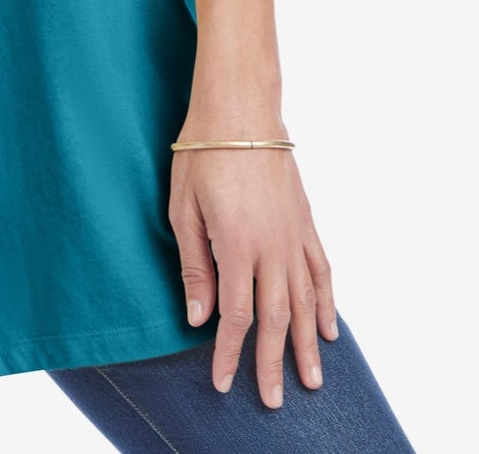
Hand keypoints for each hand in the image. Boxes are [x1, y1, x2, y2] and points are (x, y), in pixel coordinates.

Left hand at [168, 133, 337, 407]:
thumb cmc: (201, 155)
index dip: (229, 352)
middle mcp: (271, 247)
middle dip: (272, 363)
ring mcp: (294, 235)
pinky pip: (321, 271)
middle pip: (276, 319)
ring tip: (310, 381)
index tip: (223, 381)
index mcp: (236, 245)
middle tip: (271, 400)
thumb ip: (194, 266)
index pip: (237, 315)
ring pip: (305, 302)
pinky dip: (326, 302)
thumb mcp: (182, 209)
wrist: (239, 110)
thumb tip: (198, 317)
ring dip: (306, 344)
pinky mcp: (306, 222)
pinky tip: (328, 328)